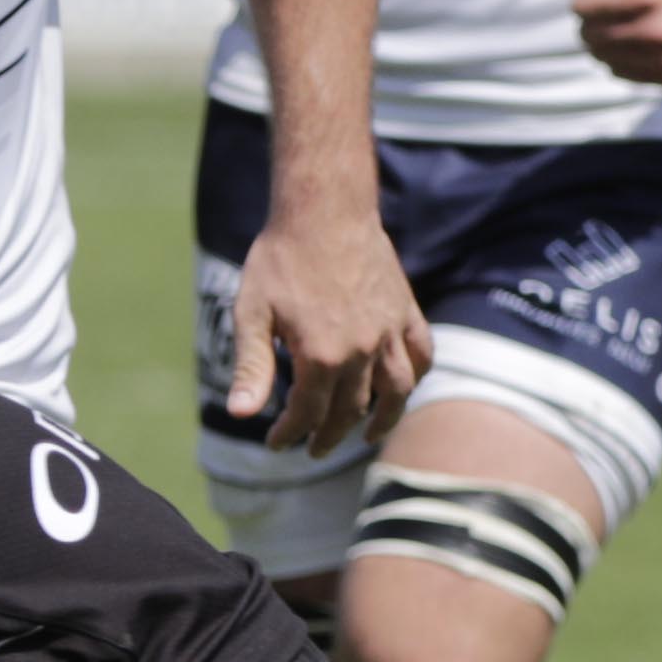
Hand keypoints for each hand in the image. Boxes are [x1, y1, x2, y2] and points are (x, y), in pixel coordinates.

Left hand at [222, 210, 429, 452]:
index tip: (276, 443)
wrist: (324, 212)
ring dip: (382, 420)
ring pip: (396, 392)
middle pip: (350, 410)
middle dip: (328, 435)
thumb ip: (251, 367)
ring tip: (366, 436)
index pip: (308, 413)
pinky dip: (415, 376)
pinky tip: (401, 388)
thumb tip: (239, 414)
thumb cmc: (279, 261)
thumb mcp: (252, 314)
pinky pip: (421, 354)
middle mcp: (362, 350)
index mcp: (321, 356)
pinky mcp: (406, 311)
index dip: (290, 433)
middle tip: (313, 449)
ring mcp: (390, 331)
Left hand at [566, 0, 661, 87]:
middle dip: (595, 16)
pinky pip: (621, 72)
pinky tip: (644, 37)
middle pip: (589, 34)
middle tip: (621, 2)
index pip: (581, 6)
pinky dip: (623, 56)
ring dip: (607, 37)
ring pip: (602, 57)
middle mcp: (661, 30)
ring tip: (632, 18)